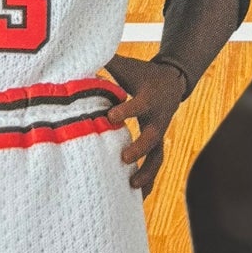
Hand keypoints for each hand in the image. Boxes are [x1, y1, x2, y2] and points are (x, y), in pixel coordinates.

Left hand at [105, 54, 194, 194]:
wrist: (172, 81)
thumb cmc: (141, 74)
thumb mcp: (127, 65)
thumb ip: (107, 62)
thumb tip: (79, 55)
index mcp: (149, 96)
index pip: (139, 104)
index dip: (127, 110)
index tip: (111, 116)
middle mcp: (158, 117)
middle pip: (154, 136)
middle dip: (140, 147)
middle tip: (123, 158)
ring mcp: (160, 133)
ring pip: (159, 156)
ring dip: (147, 172)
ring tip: (132, 186)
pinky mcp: (159, 144)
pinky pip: (156, 165)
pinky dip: (149, 181)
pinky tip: (138, 197)